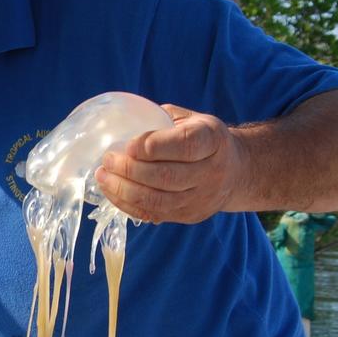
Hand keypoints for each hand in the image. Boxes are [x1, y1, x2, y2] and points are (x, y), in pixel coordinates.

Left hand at [95, 104, 247, 223]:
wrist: (235, 171)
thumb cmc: (203, 139)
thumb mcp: (193, 120)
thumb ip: (163, 121)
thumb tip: (122, 123)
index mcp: (213, 140)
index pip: (186, 146)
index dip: (154, 146)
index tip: (128, 145)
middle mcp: (212, 172)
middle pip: (167, 176)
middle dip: (130, 170)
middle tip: (108, 160)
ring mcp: (201, 198)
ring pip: (158, 200)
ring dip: (124, 190)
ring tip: (102, 177)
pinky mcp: (189, 216)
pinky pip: (154, 214)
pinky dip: (127, 205)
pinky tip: (111, 192)